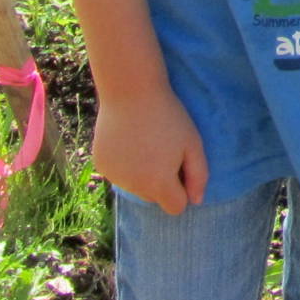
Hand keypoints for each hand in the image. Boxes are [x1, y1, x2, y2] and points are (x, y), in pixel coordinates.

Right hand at [92, 84, 207, 213]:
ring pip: (136, 185)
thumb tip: (196, 201)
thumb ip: (198, 175)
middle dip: (163, 181)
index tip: (183, 166)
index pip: (176, 207)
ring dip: (143, 172)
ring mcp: (113, 177)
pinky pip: (119, 173)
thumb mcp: (193, 143)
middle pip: (155, 197)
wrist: (131, 92)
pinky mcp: (101, 164)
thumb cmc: (169, 116)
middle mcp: (133, 187)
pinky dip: (126, 163)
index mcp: (158, 184)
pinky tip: (129, 138)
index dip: (183, 189)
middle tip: (166, 148)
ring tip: (147, 140)